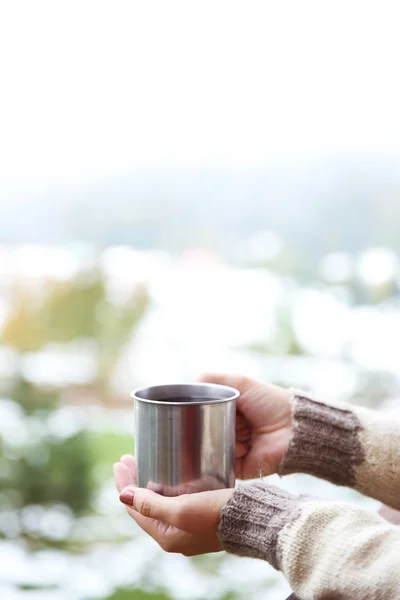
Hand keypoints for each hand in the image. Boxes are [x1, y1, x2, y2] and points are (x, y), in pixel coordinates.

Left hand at [114, 455, 233, 555]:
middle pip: (146, 505)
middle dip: (135, 481)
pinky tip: (172, 474)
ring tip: (145, 462)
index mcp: (166, 537)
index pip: (135, 509)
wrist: (253, 520)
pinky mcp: (203, 518)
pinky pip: (178, 502)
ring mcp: (189, 528)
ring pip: (162, 502)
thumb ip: (151, 504)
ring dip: (151, 483)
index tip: (121, 462)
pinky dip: (169, 487)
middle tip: (129, 458)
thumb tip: (123, 497)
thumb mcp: (180, 509)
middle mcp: (175, 535)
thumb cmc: (216, 515)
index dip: (125, 485)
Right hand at [199, 373, 291, 478]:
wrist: (294, 430)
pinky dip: (228, 456)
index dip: (197, 411)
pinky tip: (242, 448)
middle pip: (204, 431)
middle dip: (207, 428)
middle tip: (215, 423)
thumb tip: (190, 381)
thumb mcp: (240, 382)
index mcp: (229, 410)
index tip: (192, 410)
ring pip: (210, 449)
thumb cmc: (269, 402)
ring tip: (240, 435)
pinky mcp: (238, 468)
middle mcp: (229, 430)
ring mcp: (233, 449)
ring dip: (220, 442)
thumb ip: (212, 379)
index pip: (203, 412)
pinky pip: (221, 467)